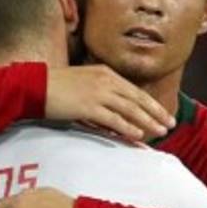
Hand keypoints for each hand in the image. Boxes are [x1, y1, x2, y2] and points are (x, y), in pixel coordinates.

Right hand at [45, 65, 174, 140]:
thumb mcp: (85, 82)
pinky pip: (113, 119)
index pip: (135, 90)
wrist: (35, 86)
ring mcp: (98, 93)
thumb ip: (102, 92)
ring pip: (130, 109)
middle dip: (156, 113)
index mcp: (106, 73)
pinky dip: (127, 127)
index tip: (164, 113)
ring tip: (160, 132)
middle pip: (137, 99)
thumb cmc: (57, 86)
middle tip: (170, 124)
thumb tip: (117, 110)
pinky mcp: (88, 106)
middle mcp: (106, 80)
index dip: (151, 103)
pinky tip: (138, 134)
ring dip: (147, 121)